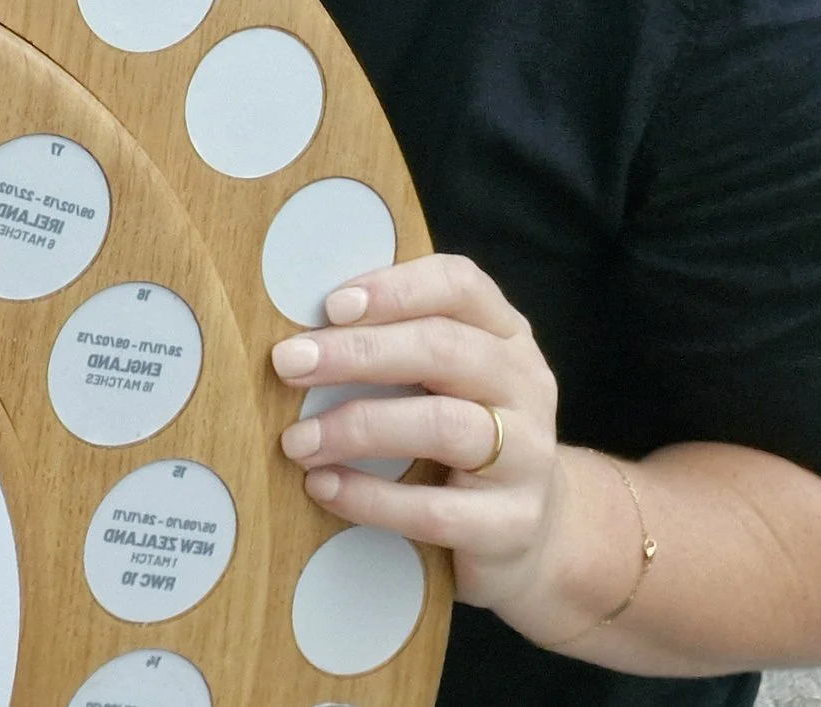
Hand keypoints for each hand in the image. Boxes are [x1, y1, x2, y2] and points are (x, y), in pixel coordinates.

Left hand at [271, 255, 585, 635]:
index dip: (395, 289)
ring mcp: (526, 456)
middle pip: (444, 349)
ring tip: (297, 440)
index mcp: (505, 335)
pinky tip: (323, 487)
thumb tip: (304, 335)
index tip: (331, 306)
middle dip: (358, 353)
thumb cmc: (464, 441)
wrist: (530, 534)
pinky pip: (434, 508)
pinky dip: (369, 497)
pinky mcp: (511, 523)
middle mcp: (525, 385)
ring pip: (441, 425)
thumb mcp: (448, 382)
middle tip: (290, 364)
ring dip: (358, 427)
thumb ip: (398, 347)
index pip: (459, 285)